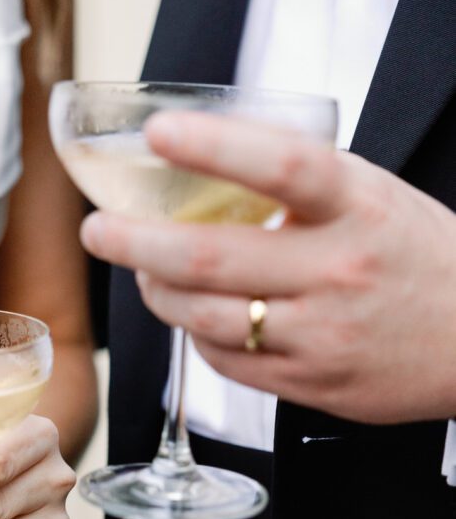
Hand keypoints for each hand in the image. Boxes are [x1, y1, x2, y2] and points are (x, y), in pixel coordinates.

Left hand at [81, 112, 455, 424]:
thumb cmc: (418, 261)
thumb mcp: (375, 199)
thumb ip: (304, 187)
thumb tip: (212, 169)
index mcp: (359, 209)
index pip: (283, 167)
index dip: (214, 146)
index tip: (160, 134)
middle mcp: (338, 272)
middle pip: (214, 257)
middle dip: (138, 243)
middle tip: (100, 231)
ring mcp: (322, 335)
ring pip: (207, 318)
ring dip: (159, 295)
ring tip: (144, 274)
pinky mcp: (311, 384)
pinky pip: (229, 361)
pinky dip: (199, 336)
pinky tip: (195, 317)